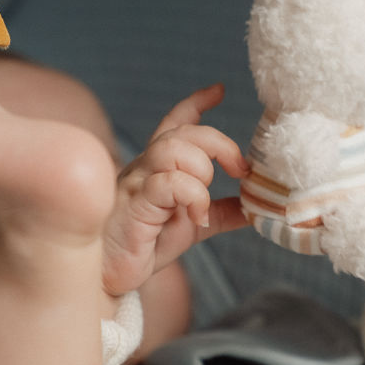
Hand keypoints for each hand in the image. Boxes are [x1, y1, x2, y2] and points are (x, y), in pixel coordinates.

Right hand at [103, 84, 247, 298]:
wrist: (109, 274)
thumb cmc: (143, 244)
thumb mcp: (192, 225)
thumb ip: (219, 212)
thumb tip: (254, 208)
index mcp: (158, 166)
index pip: (174, 123)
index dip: (195, 103)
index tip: (219, 90)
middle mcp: (145, 167)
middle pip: (183, 132)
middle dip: (219, 143)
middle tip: (241, 169)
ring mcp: (137, 183)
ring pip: (173, 149)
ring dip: (202, 168)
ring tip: (206, 198)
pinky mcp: (135, 204)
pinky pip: (168, 183)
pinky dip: (193, 196)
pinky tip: (197, 216)